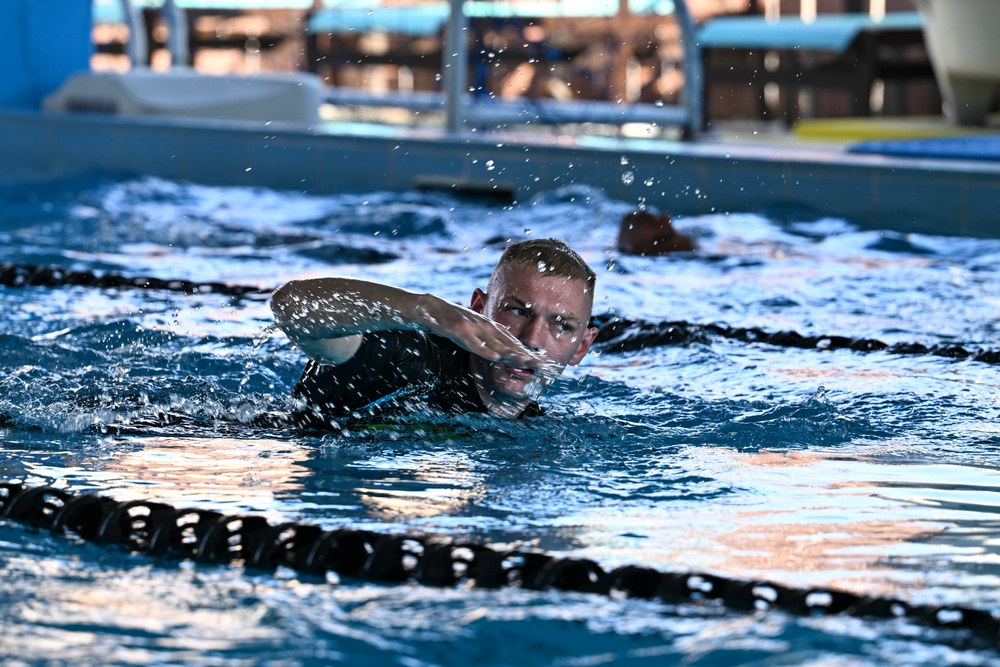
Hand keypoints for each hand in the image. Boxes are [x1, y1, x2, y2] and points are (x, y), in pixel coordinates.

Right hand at [415, 293, 546, 368]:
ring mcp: (472, 327)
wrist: (430, 308)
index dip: (525, 351)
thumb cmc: (451, 319)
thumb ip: (487, 335)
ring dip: (511, 352)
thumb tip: (501, 346)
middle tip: (541, 364)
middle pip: (507, 342)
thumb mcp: (473, 326)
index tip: (539, 361)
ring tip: (526, 361)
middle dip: (525, 354)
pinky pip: (474, 343)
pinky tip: (495, 357)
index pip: (510, 340)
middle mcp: (484, 325)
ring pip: (494, 342)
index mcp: (488, 325)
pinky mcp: (460, 330)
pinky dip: (485, 350)